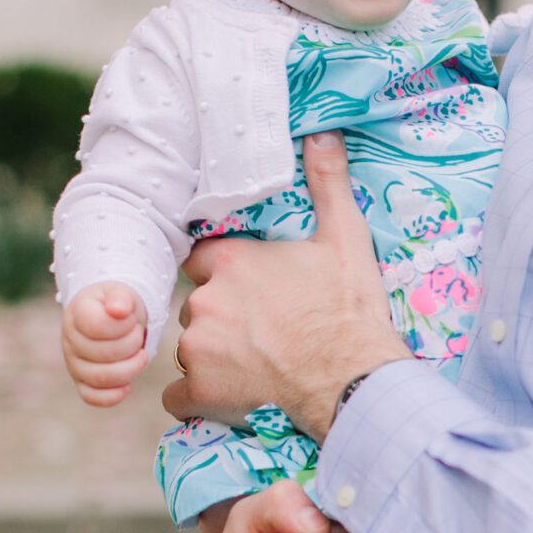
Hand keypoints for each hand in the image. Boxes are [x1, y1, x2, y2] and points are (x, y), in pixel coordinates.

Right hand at [61, 282, 148, 405]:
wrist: (109, 316)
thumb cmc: (116, 305)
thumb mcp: (121, 292)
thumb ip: (121, 298)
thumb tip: (118, 310)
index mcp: (77, 313)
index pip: (98, 327)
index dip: (124, 327)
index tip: (133, 321)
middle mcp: (69, 340)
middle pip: (103, 354)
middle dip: (132, 345)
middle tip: (140, 335)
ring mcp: (73, 362)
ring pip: (99, 378)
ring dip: (130, 369)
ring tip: (141, 355)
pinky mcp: (80, 381)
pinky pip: (91, 397)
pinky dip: (112, 396)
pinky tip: (128, 385)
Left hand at [161, 132, 409, 440]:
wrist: (354, 381)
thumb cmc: (350, 311)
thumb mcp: (346, 239)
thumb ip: (328, 182)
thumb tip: (324, 133)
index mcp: (232, 261)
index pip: (201, 261)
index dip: (223, 276)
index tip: (249, 292)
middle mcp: (206, 300)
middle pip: (195, 306)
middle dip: (218, 318)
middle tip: (259, 334)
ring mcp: (199, 347)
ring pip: (189, 349)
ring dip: (212, 358)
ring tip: (254, 367)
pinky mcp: (200, 391)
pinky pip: (178, 397)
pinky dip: (198, 399)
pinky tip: (229, 397)